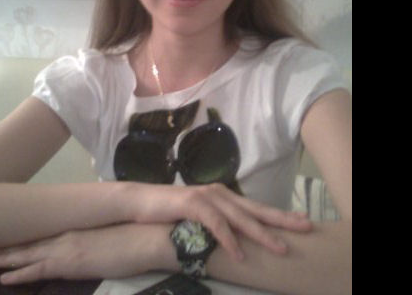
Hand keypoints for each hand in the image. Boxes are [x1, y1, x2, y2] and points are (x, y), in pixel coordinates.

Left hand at [0, 223, 167, 284]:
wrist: (145, 238)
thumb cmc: (134, 236)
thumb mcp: (110, 236)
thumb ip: (94, 240)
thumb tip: (91, 244)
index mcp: (76, 230)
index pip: (45, 237)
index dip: (27, 241)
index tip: (12, 242)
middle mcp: (67, 237)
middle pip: (31, 244)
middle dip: (9, 249)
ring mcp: (66, 248)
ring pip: (28, 255)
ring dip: (7, 258)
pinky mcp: (69, 263)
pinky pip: (37, 270)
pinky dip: (19, 275)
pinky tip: (5, 278)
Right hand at [129, 182, 312, 260]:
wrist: (141, 201)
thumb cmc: (171, 211)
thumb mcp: (200, 216)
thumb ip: (218, 221)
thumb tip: (237, 236)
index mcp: (223, 196)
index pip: (255, 206)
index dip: (278, 214)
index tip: (300, 219)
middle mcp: (219, 193)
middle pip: (255, 209)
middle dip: (281, 219)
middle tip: (305, 226)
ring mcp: (206, 196)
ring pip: (239, 217)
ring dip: (260, 234)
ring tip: (280, 248)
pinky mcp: (193, 204)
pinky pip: (216, 224)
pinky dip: (229, 239)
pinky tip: (239, 254)